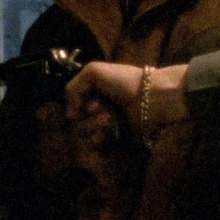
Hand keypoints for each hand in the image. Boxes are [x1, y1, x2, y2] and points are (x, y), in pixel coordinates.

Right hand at [63, 62, 190, 136]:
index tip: (73, 106)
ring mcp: (104, 127)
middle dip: (84, 116)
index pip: (70, 107)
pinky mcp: (112, 141)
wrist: (151, 97)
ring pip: (82, 135)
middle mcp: (96, 110)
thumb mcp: (93, 72)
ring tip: (108, 119)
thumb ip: (72, 88)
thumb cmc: (124, 81)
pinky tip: (104, 134)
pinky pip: (93, 148)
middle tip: (99, 109)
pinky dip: (95, 141)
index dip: (68, 108)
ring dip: (90, 126)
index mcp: (92, 94)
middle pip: (74, 123)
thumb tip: (69, 114)